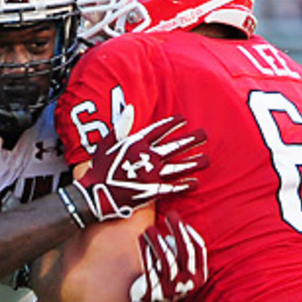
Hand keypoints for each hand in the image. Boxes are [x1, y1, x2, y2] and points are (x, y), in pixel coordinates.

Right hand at [63, 116, 205, 224]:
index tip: (183, 119)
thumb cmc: (99, 168)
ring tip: (206, 160)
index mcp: (136, 143)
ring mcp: (151, 174)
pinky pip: (173, 187)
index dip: (172, 124)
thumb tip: (130, 107)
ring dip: (194, 163)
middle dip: (191, 140)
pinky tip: (195, 182)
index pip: (159, 130)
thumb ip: (121, 125)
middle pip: (174, 146)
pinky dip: (185, 185)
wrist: (95, 194)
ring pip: (178, 166)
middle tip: (204, 135)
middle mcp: (146, 157)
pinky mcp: (152, 191)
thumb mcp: (106, 142)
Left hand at [129, 212, 207, 301]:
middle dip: (178, 230)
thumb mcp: (183, 269)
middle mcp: (188, 283)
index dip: (190, 233)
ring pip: (166, 260)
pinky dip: (145, 252)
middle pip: (185, 252)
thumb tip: (180, 225)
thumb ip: (184, 251)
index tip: (181, 221)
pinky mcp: (153, 293)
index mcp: (199, 277)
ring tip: (149, 229)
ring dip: (157, 241)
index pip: (199, 250)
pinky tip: (141, 239)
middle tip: (170, 214)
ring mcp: (171, 289)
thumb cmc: (168, 280)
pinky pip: (149, 268)